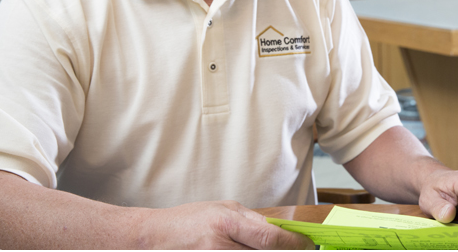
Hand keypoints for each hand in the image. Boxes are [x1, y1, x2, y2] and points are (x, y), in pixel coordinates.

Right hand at [136, 200, 313, 248]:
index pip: (271, 238)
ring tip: (259, 249)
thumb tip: (283, 234)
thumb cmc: (188, 221)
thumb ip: (253, 222)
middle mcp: (219, 245)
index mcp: (226, 222)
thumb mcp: (222, 209)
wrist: (150, 237)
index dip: (294, 245)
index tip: (307, 245)